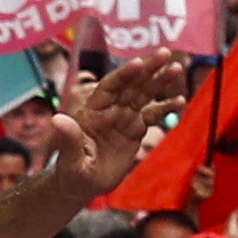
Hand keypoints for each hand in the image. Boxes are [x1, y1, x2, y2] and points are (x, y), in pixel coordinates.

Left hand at [32, 51, 197, 195]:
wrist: (82, 184)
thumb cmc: (72, 172)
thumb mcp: (70, 159)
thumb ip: (69, 139)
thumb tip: (57, 119)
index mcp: (92, 111)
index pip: (109, 88)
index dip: (123, 75)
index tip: (138, 63)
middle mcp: (109, 109)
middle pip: (130, 84)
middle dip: (147, 69)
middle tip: (165, 53)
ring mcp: (124, 118)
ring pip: (143, 94)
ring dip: (159, 81)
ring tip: (176, 67)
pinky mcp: (135, 130)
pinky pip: (152, 115)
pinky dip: (165, 107)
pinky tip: (180, 100)